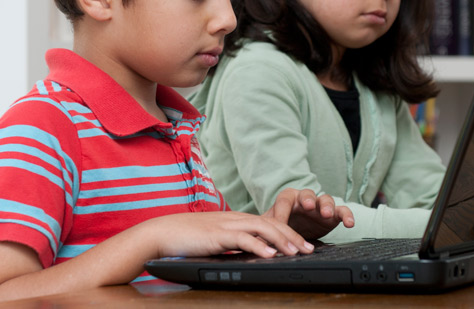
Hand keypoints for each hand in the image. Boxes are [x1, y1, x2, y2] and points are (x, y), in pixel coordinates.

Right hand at [149, 211, 315, 258]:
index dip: (289, 233)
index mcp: (237, 220)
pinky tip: (270, 254)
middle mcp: (236, 219)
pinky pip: (242, 238)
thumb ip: (236, 244)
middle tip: (309, 249)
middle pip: (272, 223)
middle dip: (293, 236)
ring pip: (262, 228)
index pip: (270, 223)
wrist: (164, 232)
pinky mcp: (217, 235)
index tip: (304, 245)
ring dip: (282, 240)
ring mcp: (227, 225)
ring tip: (296, 251)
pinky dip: (258, 245)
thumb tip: (254, 254)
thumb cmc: (189, 238)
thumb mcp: (218, 240)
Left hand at [263, 188, 354, 240]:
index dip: (282, 213)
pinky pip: (342, 210)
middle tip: (307, 206)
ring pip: (326, 199)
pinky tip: (350, 223)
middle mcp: (305, 199)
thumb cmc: (282, 225)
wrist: (294, 232)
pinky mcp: (333, 215)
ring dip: (326, 205)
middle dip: (307, 199)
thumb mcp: (271, 228)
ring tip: (326, 214)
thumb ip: (264, 232)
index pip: (283, 202)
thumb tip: (253, 242)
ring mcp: (320, 206)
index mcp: (288, 198)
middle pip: (307, 194)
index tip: (279, 226)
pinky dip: (347, 215)